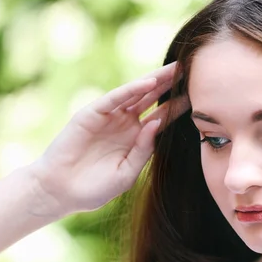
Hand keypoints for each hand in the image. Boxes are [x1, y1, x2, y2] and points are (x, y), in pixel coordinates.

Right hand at [29, 62, 189, 215]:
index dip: (178, 105)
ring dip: (153, 80)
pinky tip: (147, 83)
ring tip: (173, 69)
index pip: (162, 116)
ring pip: (135, 93)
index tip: (200, 95)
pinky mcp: (90, 114)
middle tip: (190, 70)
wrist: (61, 192)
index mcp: (137, 137)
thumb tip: (157, 124)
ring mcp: (108, 117)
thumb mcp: (127, 173)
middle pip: (152, 99)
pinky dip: (129, 90)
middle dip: (169, 85)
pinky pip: (113, 99)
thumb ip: (143, 150)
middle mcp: (124, 123)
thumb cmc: (95, 188)